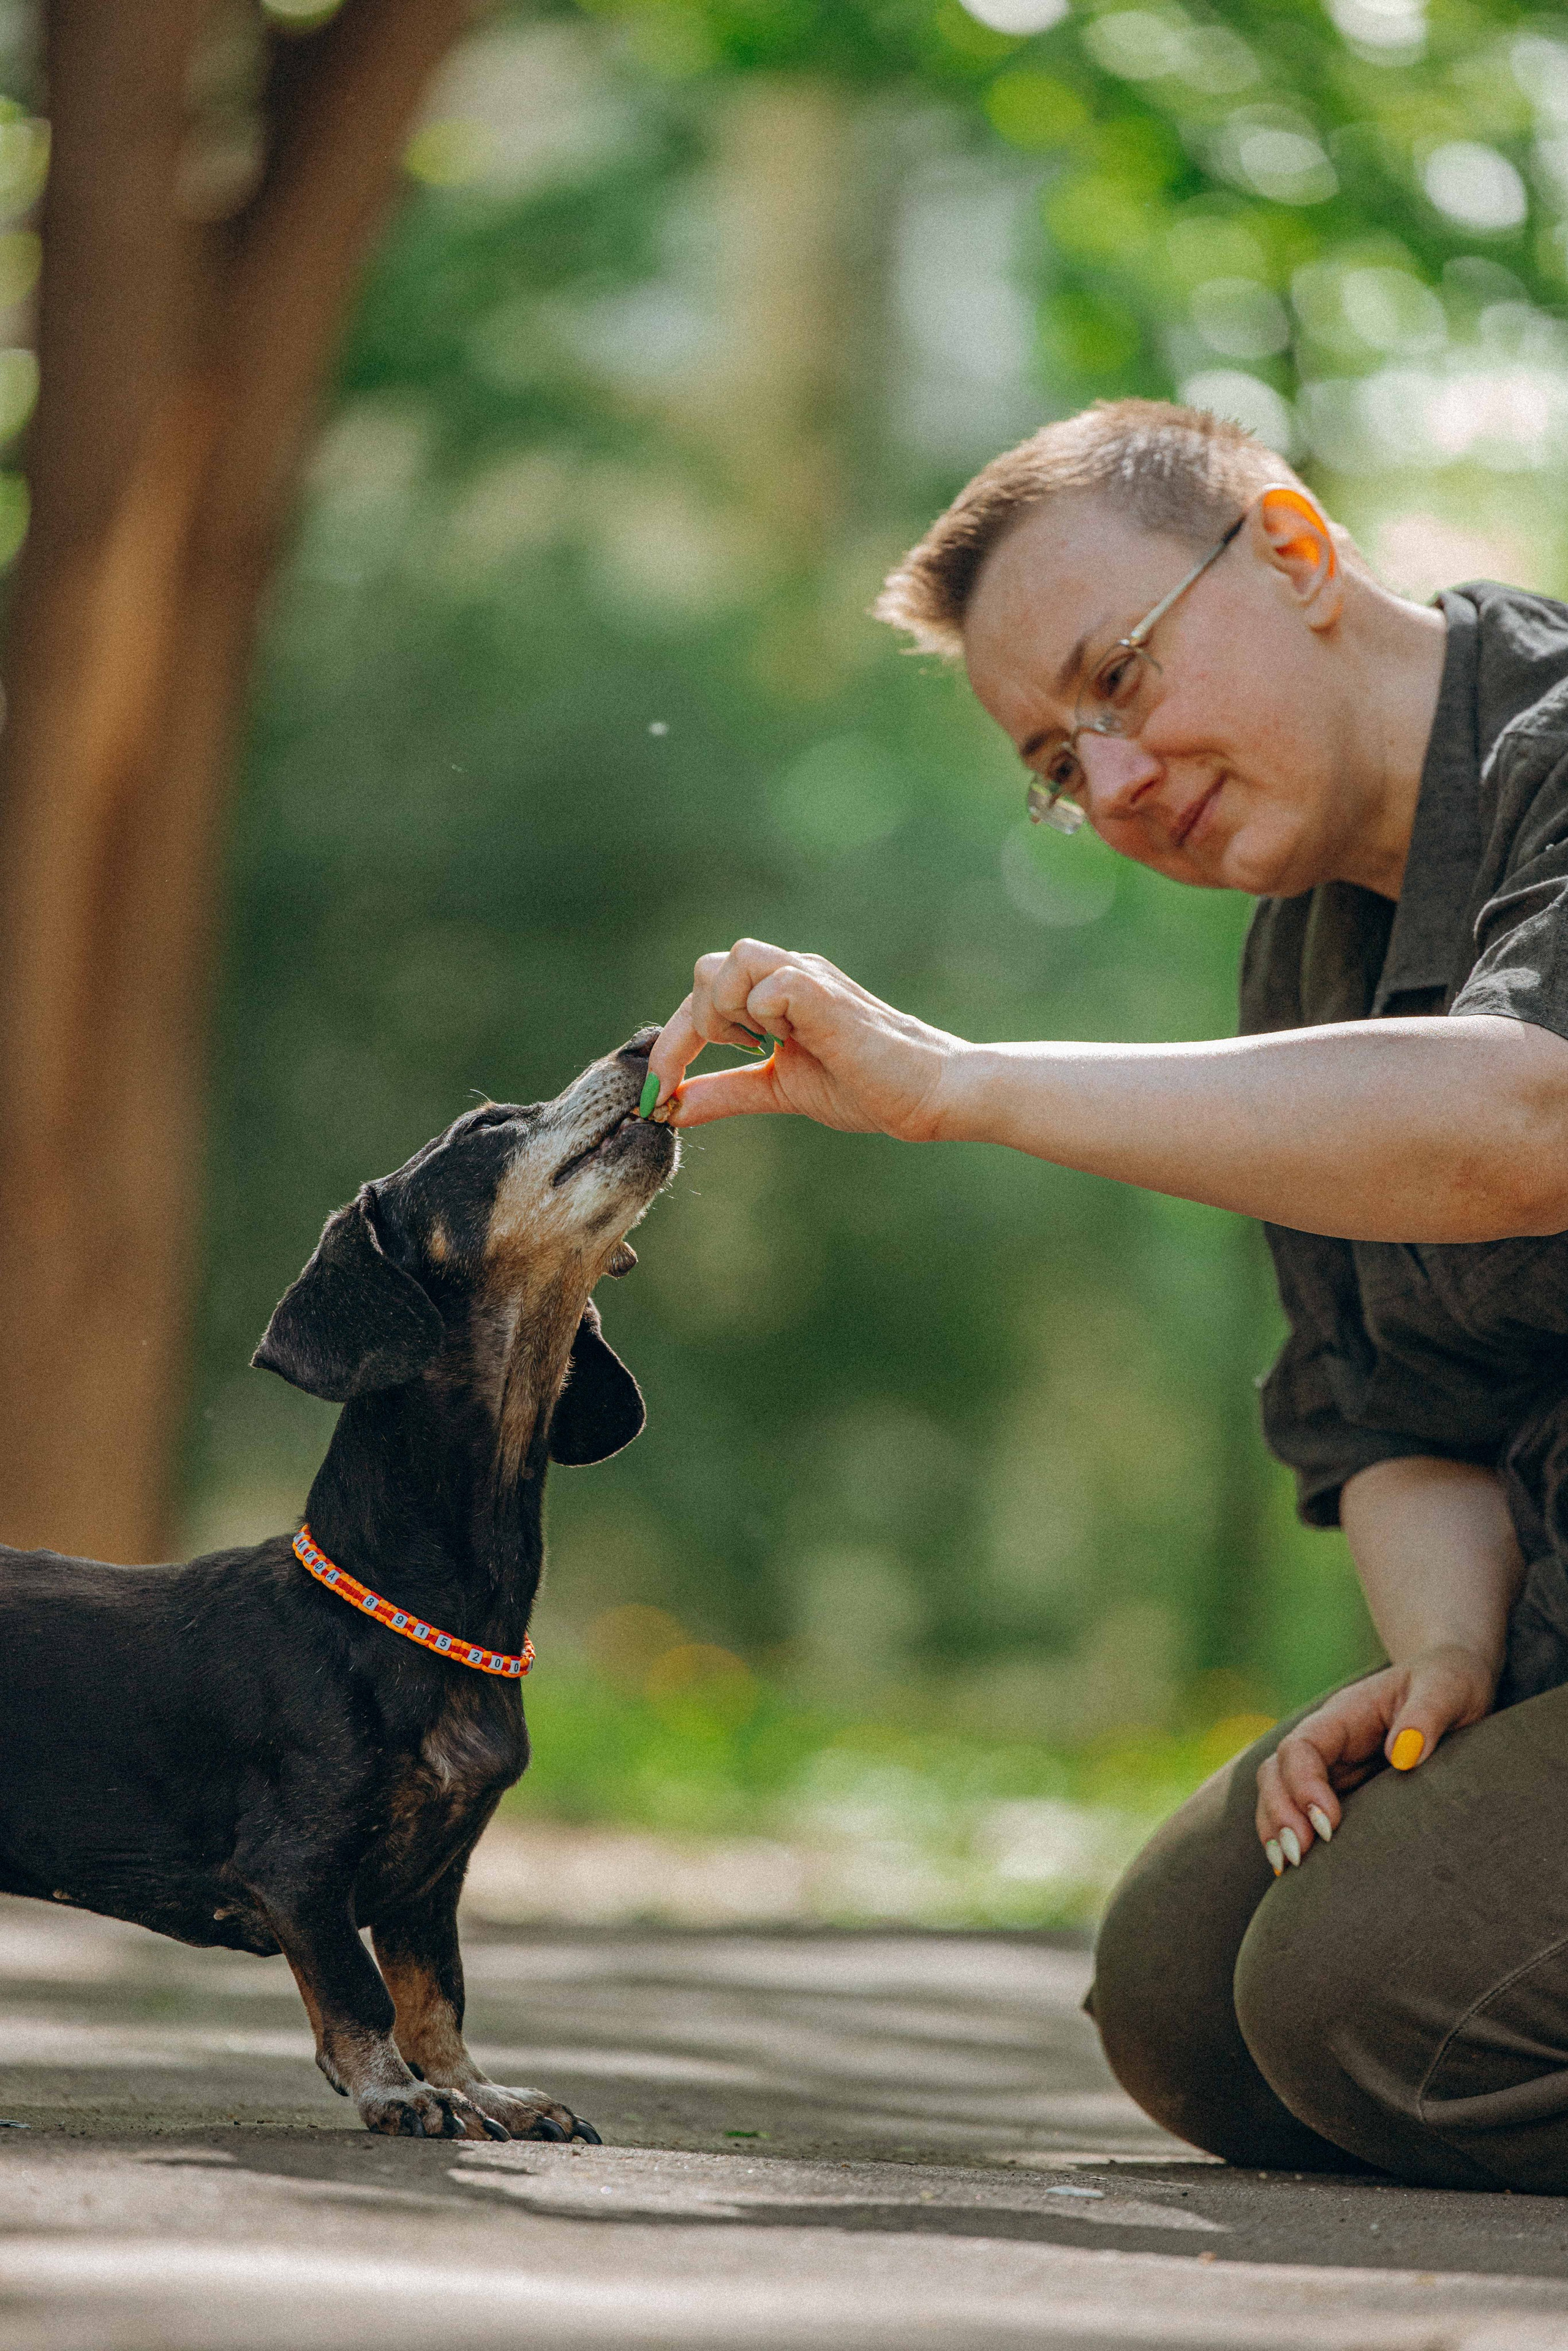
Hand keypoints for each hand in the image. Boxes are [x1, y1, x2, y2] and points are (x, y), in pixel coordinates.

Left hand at [647, 939, 965, 1139]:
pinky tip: (791, 1045)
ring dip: (727, 1015)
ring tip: (764, 1051)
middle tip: (721, 1073)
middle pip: (706, 968)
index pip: (703, 994)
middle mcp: (789, 973)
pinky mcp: (824, 994)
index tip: (655, 1097)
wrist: (930, 1095)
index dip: (673, 1044)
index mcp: (777, 992)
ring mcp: (808, 977)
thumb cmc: (866, 1088)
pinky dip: (764, 1016)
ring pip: (730, 962)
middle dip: (694, 1030)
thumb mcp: (778, 1090)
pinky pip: (768, 984)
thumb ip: (726, 1092)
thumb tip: (669, 1110)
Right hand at [1254, 1642, 1496, 1873]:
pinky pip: (1302, 1814)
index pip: (1302, 1746)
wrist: (1453, 1685)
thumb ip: (1427, 1716)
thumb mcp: (1447, 1689)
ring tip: (1288, 1870)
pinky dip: (1291, 1839)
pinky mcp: (1344, 1792)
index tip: (1328, 1822)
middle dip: (1279, 1813)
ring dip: (1277, 1830)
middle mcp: (1328, 1742)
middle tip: (1299, 1855)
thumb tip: (1404, 1756)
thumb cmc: (1449, 1682)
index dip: (1304, 1784)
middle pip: (1276, 1772)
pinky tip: (1294, 1874)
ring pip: (1279, 1795)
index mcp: (1345, 1715)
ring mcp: (1332, 1768)